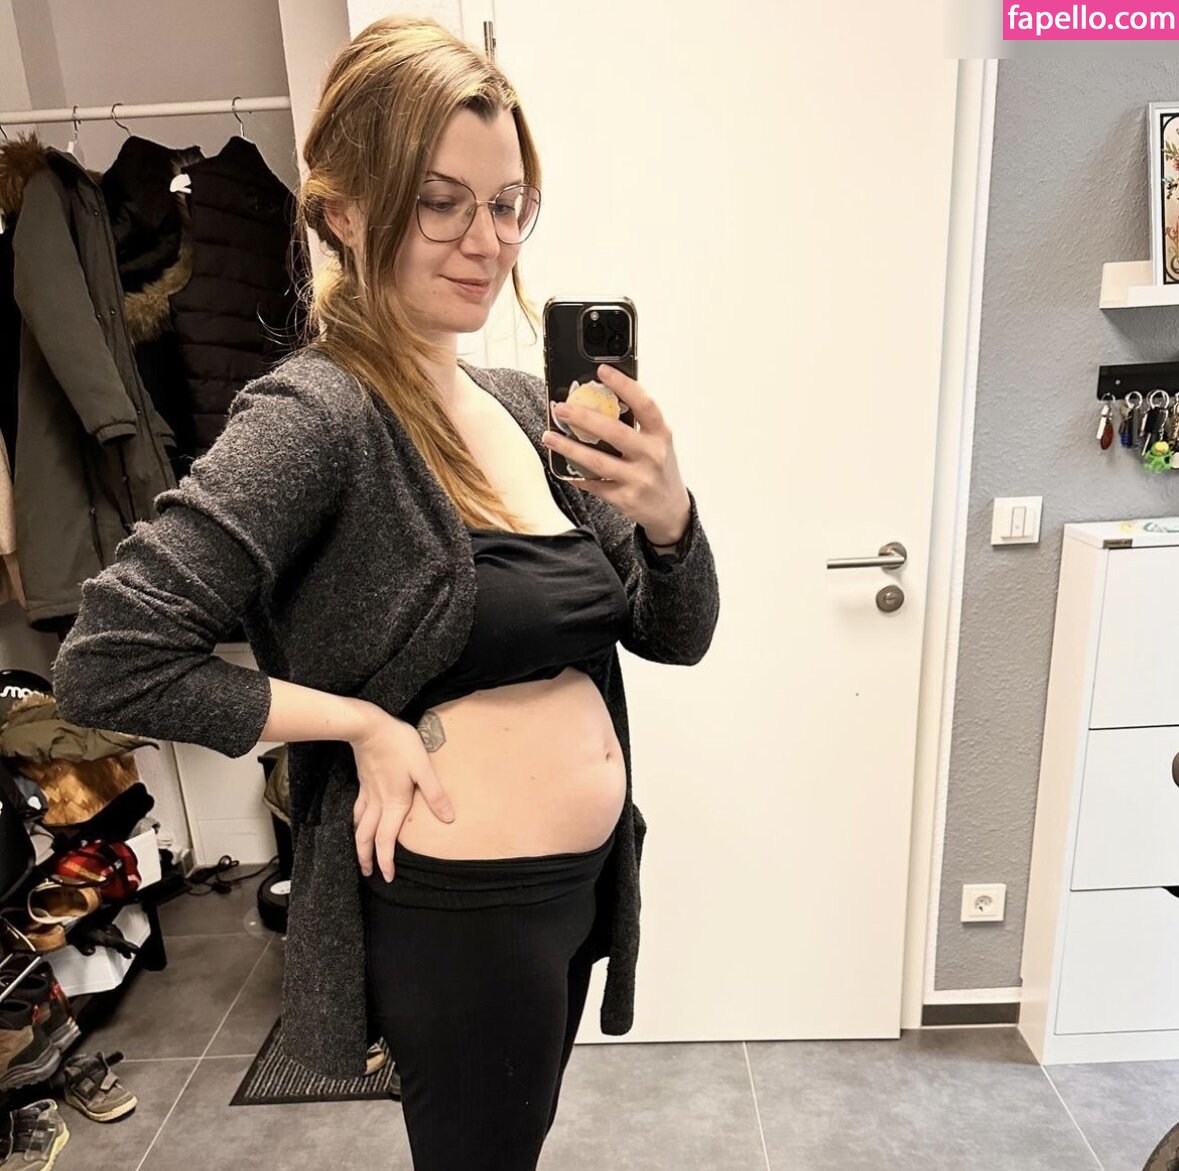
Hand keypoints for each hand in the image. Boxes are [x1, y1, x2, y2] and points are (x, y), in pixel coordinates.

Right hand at [349, 707, 454, 881]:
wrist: (368, 727)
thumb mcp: (423, 768)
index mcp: (394, 802)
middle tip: (369, 874)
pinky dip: (356, 823)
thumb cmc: (398, 745)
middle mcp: (377, 803)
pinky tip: (357, 821)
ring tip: (360, 853)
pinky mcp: (363, 782)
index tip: (388, 876)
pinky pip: (356, 810)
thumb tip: (448, 818)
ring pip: (358, 826)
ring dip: (359, 843)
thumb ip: (435, 794)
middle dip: (367, 858)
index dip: (386, 860)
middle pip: (367, 838)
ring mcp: (367, 793)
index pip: (386, 840)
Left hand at [541, 364, 690, 545]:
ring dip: (569, 448)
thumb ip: (637, 424)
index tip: (602, 371)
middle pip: (615, 433)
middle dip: (584, 418)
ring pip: (597, 462)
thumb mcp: (657, 443)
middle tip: (561, 409)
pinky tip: (563, 467)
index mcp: (660, 435)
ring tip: (550, 437)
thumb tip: (600, 398)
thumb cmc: (660, 469)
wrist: (670, 510)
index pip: (645, 405)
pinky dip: (576, 475)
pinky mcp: (624, 499)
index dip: (624, 385)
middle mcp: (651, 456)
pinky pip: (594, 484)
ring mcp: (638, 479)